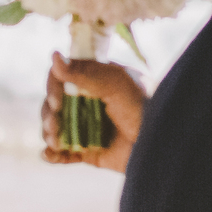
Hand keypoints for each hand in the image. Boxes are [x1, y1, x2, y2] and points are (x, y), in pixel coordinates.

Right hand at [42, 52, 145, 172]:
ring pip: (54, 127)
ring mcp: (86, 126)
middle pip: (53, 103)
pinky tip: (50, 155)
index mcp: (94, 80)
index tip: (58, 101)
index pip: (62, 77)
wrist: (161, 144)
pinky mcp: (87, 151)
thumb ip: (84, 72)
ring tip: (56, 142)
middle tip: (54, 125)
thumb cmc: (144, 107)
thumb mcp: (115, 84)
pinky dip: (51, 154)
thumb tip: (54, 56)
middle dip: (49, 114)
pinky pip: (63, 152)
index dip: (54, 88)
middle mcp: (87, 101)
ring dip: (49, 133)